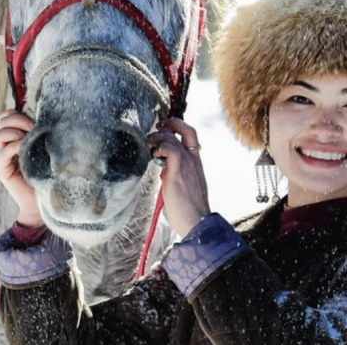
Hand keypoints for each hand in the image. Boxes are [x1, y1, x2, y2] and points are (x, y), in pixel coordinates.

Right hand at [0, 110, 42, 227]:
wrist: (44, 200)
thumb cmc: (48, 171)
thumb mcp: (44, 147)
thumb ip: (39, 133)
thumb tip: (46, 116)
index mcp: (14, 138)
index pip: (5, 116)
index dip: (17, 114)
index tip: (34, 121)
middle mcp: (5, 146)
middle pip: (1, 122)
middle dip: (18, 120)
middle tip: (33, 129)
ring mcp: (2, 159)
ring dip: (14, 133)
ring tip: (28, 140)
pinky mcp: (2, 171)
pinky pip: (2, 153)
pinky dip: (14, 147)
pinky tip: (26, 149)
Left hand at [147, 118, 210, 237]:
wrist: (196, 222)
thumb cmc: (188, 210)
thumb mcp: (183, 185)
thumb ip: (175, 173)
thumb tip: (163, 170)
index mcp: (196, 162)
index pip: (191, 135)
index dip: (179, 126)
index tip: (166, 127)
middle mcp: (194, 160)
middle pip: (187, 129)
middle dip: (170, 124)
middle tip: (155, 131)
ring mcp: (187, 164)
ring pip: (173, 138)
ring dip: (158, 137)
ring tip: (149, 145)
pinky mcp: (178, 171)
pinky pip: (169, 149)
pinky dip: (159, 148)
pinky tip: (154, 155)